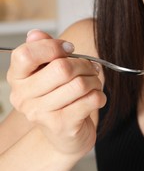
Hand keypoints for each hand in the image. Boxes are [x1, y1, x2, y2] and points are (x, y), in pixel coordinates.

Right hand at [6, 30, 105, 154]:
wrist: (66, 137)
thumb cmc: (60, 100)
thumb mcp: (49, 74)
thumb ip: (44, 52)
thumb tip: (36, 33)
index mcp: (17, 78)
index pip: (26, 54)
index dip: (53, 46)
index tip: (69, 49)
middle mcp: (23, 96)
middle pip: (61, 68)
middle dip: (84, 65)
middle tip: (91, 69)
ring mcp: (41, 113)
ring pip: (79, 84)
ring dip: (94, 81)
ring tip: (94, 84)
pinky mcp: (61, 125)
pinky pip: (90, 100)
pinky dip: (99, 96)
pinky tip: (96, 98)